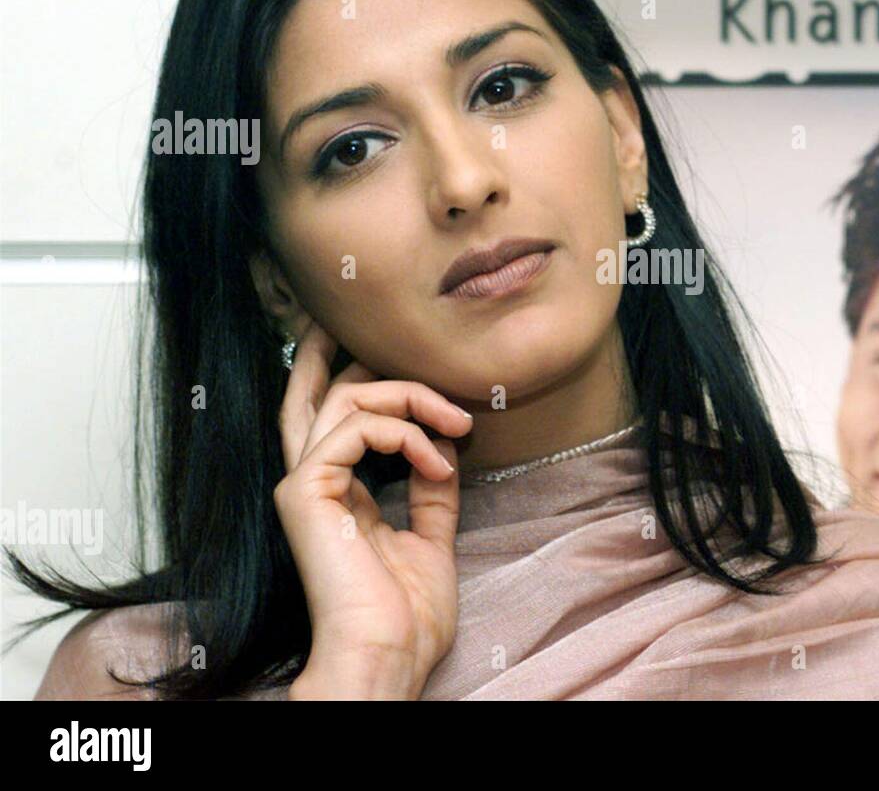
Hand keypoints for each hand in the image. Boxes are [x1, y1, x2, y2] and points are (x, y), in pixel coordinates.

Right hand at [274, 320, 472, 698]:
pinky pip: (357, 427)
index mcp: (334, 493)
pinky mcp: (306, 491)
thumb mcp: (431, 536)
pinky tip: (439, 462)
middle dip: (348, 349)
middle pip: (316, 391)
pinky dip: (408, 433)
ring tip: (458, 424)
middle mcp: (310, 481)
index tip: (394, 353)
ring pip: (347, 396)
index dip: (351, 373)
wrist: (387, 656)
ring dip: (412, 397)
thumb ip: (433, 489)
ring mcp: (304, 484)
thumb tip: (446, 446)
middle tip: (404, 338)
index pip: (332, 417)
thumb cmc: (405, 615)